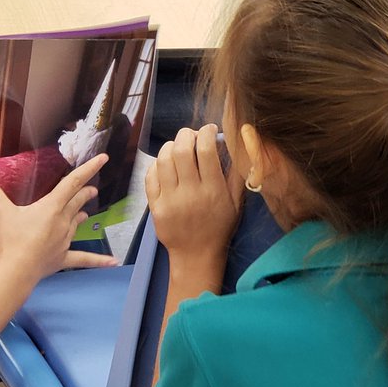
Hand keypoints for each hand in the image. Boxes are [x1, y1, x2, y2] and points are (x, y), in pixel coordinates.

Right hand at [0, 153, 117, 279]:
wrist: (18, 269)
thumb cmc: (13, 239)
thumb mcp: (1, 212)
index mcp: (52, 206)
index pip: (73, 182)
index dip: (89, 168)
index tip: (103, 159)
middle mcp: (63, 221)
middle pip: (78, 202)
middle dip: (85, 193)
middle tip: (92, 189)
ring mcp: (65, 240)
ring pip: (77, 223)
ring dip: (81, 216)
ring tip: (85, 214)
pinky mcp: (63, 257)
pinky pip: (84, 258)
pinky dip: (99, 260)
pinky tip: (113, 262)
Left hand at [145, 125, 240, 267]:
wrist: (196, 255)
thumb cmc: (219, 227)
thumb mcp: (236, 203)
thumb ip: (237, 174)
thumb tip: (236, 144)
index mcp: (213, 190)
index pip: (206, 150)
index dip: (207, 132)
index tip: (209, 130)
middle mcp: (190, 193)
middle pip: (181, 149)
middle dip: (186, 134)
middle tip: (192, 136)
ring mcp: (169, 200)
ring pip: (163, 159)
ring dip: (170, 146)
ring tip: (178, 149)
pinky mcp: (155, 206)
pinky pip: (151, 176)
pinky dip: (157, 164)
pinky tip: (166, 165)